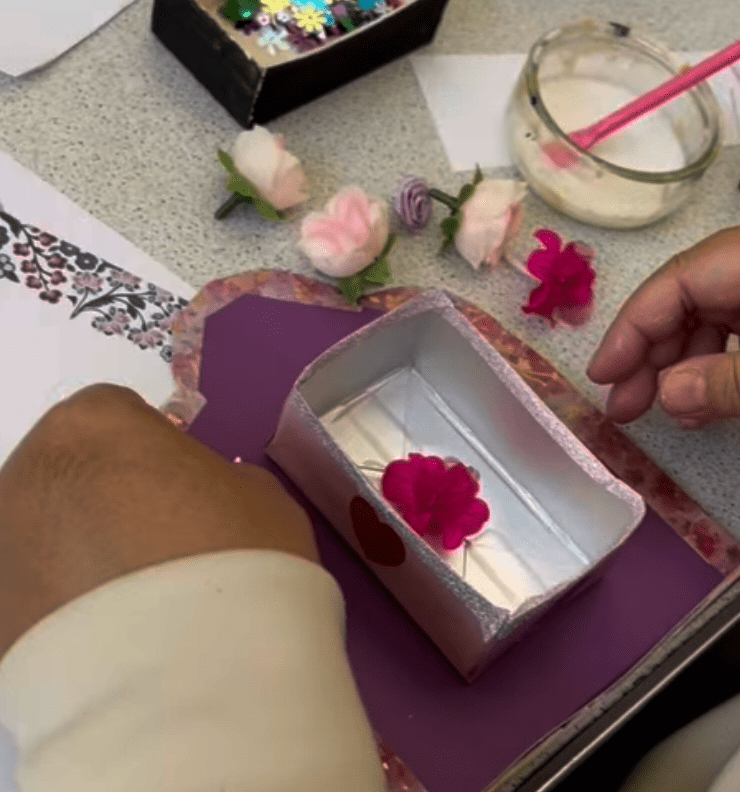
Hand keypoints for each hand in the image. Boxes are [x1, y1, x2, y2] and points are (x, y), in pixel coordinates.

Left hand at [0, 384, 317, 657]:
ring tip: (129, 605)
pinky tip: (104, 641)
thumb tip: (199, 496)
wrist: (196, 678)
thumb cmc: (236, 557)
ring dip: (74, 552)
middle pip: (68, 471)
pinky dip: (56, 608)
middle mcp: (27, 474)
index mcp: (95, 425)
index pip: (116, 415)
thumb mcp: (259, 496)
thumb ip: (216, 478)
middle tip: (154, 548)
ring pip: (40, 534)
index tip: (179, 491)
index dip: (153, 450)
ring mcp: (0, 548)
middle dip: (104, 497)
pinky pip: (30, 595)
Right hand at [587, 226, 739, 425]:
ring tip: (662, 412)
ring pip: (708, 320)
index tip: (602, 376)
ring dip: (677, 368)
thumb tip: (669, 395)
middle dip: (649, 357)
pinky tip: (699, 402)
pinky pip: (734, 332)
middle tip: (623, 408)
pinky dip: (711, 366)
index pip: (673, 282)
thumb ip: (727, 379)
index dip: (630, 329)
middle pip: (685, 303)